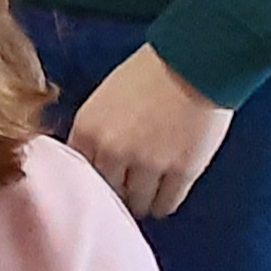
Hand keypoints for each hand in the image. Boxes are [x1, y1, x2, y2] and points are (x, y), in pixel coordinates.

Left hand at [69, 45, 235, 220]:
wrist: (194, 64)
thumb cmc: (150, 73)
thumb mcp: (104, 99)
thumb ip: (94, 131)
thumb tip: (92, 160)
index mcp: (87, 129)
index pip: (76, 173)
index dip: (88, 181)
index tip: (96, 188)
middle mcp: (112, 150)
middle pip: (105, 192)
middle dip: (114, 194)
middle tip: (122, 196)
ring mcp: (148, 163)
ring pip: (136, 204)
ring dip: (139, 204)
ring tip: (143, 201)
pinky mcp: (181, 171)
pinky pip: (166, 203)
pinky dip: (163, 205)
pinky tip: (162, 202)